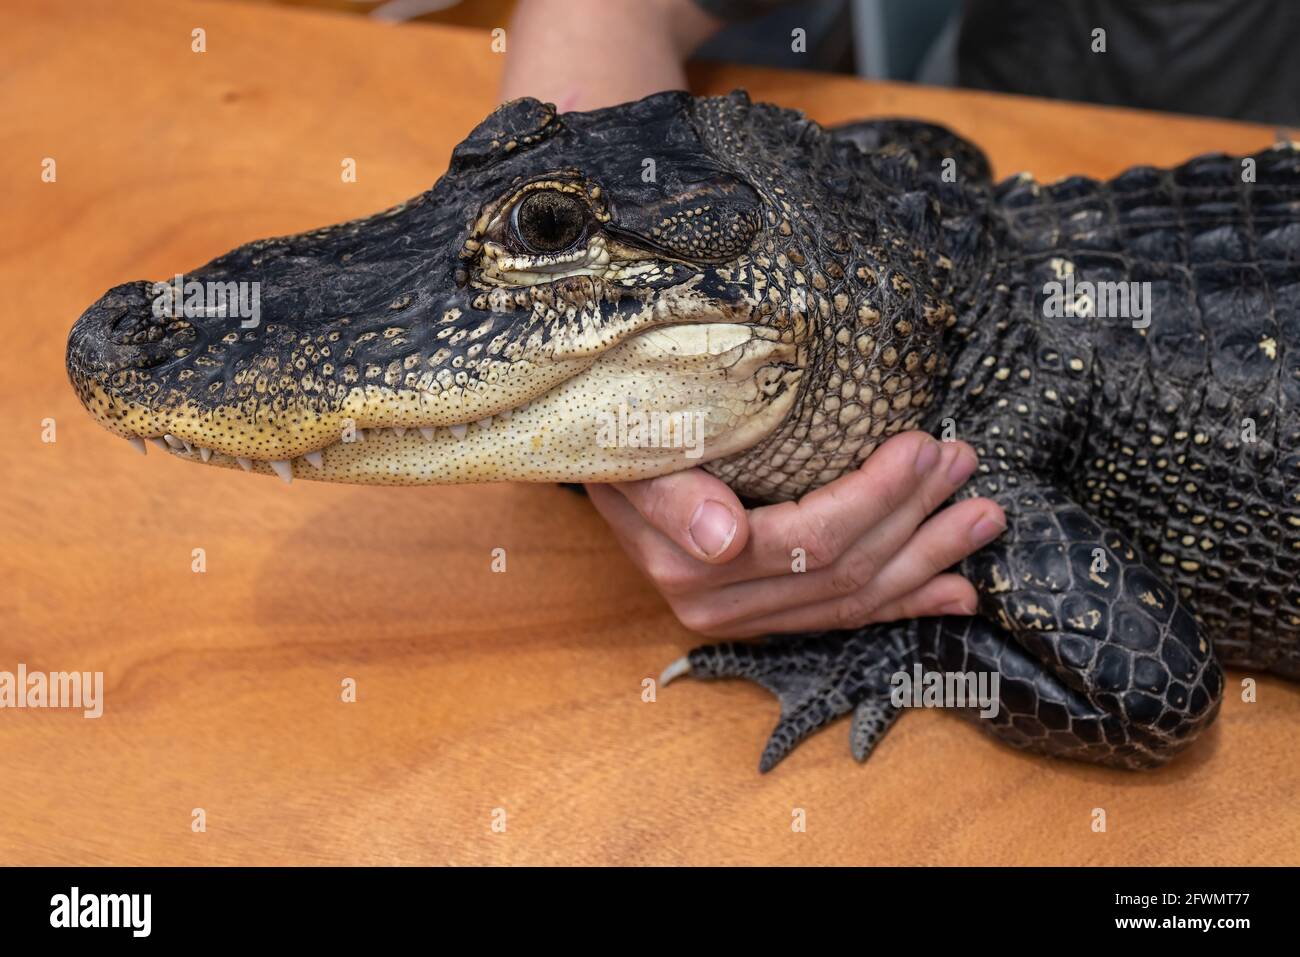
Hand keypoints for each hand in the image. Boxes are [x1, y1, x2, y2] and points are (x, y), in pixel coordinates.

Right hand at [585, 431, 1005, 637]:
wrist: (606, 462)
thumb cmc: (625, 440)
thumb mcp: (633, 450)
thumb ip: (671, 496)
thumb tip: (724, 538)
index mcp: (691, 569)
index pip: (810, 540)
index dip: (876, 498)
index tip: (923, 445)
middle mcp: (718, 608)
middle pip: (844, 571)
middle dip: (915, 518)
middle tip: (965, 464)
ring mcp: (745, 621)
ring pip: (855, 599)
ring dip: (927, 560)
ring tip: (983, 518)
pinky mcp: (765, 619)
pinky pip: (846, 618)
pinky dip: (906, 603)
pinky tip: (957, 594)